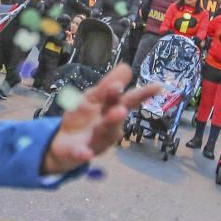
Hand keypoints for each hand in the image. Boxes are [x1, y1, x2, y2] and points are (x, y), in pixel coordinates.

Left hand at [42, 64, 160, 173]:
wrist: (63, 143)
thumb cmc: (83, 118)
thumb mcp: (92, 98)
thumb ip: (107, 86)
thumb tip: (126, 66)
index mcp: (111, 109)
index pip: (129, 100)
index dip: (142, 94)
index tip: (157, 87)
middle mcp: (108, 126)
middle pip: (116, 118)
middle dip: (119, 112)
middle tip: (123, 107)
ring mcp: (94, 141)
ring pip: (103, 134)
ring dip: (109, 125)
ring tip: (116, 115)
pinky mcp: (78, 153)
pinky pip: (81, 154)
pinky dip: (84, 153)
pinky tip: (86, 153)